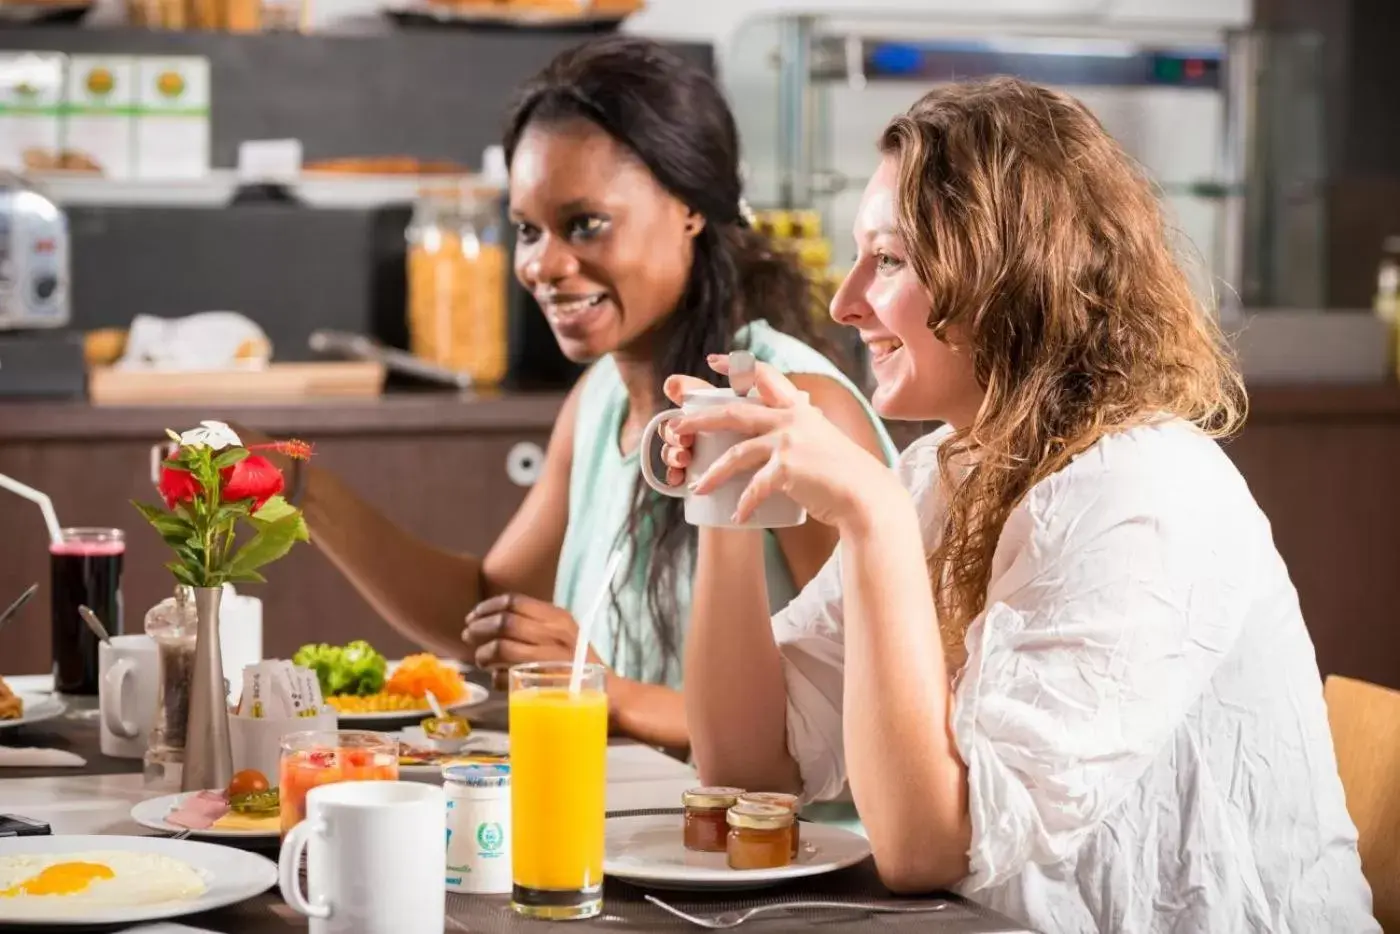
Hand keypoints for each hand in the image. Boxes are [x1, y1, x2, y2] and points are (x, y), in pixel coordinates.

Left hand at [462, 594, 604, 689]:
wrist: (613, 696)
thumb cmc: (582, 667)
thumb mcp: (566, 635)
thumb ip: (538, 627)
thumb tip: (495, 623)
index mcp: (559, 617)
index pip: (514, 601)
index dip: (487, 607)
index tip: (474, 616)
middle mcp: (554, 633)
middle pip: (503, 622)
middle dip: (478, 628)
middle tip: (468, 635)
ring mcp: (549, 657)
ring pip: (500, 648)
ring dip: (483, 655)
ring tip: (481, 661)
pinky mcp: (543, 682)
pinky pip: (506, 675)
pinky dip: (495, 678)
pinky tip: (498, 681)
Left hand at [664, 356, 899, 530]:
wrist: (867, 496)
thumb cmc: (845, 473)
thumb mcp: (824, 438)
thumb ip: (804, 427)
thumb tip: (794, 419)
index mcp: (798, 410)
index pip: (764, 377)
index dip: (737, 366)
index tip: (713, 360)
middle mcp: (791, 420)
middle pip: (734, 412)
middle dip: (700, 419)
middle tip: (675, 427)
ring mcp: (788, 442)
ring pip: (736, 453)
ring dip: (713, 473)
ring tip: (696, 486)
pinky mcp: (787, 468)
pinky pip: (754, 487)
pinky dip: (744, 505)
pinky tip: (736, 519)